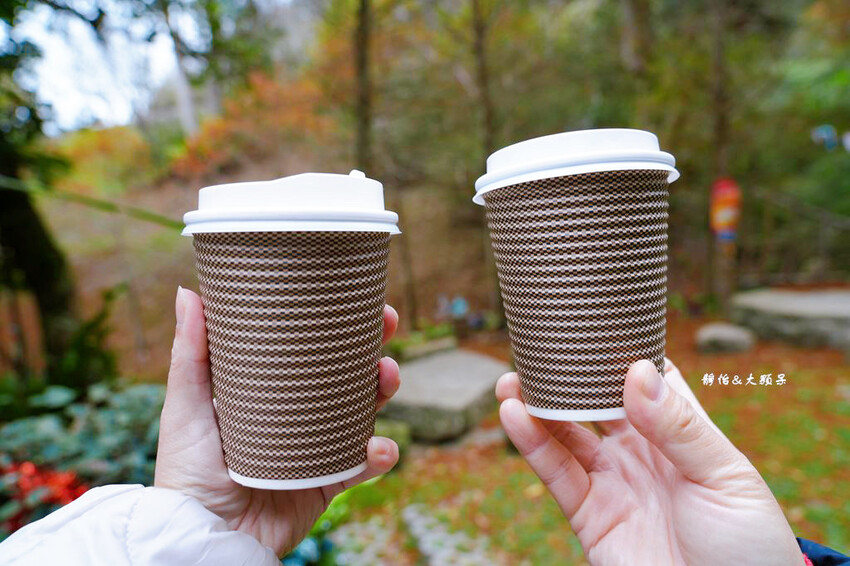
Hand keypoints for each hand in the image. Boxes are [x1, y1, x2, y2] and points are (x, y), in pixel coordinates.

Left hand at [155, 287, 400, 555]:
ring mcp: (315, 450)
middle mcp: (296, 417)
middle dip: (370, 347)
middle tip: (385, 324)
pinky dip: (378, 457)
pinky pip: (361, 467)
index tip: (354, 297)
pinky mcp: (327, 483)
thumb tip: (189, 291)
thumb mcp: (185, 407)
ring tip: (387, 376)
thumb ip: (190, 354)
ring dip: (382, 391)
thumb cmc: (184, 472)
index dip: (333, 324)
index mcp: (267, 394)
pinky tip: (380, 448)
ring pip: (361, 413)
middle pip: (343, 376)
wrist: (202, 538)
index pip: (307, 351)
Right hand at [497, 359, 802, 564]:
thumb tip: (636, 371)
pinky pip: (555, 474)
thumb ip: (680, 426)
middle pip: (593, 402)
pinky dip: (532, 444)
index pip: (644, 379)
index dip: (619, 351)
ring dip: (537, 405)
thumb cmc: (747, 544)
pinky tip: (514, 415)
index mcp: (678, 432)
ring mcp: (612, 481)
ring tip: (511, 379)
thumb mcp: (726, 477)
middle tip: (537, 348)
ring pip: (565, 434)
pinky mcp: (590, 515)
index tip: (593, 318)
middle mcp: (640, 450)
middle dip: (566, 375)